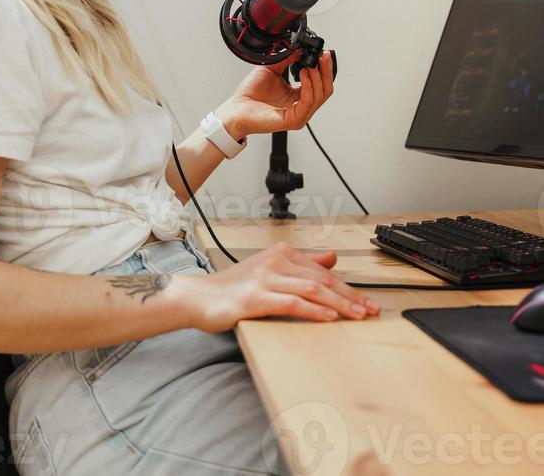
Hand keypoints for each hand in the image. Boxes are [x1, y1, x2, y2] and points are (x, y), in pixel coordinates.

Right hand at [184, 241, 380, 330]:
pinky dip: (312, 310)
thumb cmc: (234, 286)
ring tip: (357, 315)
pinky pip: (290, 302)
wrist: (199, 296)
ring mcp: (264, 278)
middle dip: (350, 296)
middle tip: (371, 311)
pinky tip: (328, 317)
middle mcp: (275, 261)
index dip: (348, 287)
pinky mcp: (255, 298)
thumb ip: (302, 264)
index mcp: (281, 253)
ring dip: (339, 304)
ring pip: (311, 290)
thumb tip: (332, 258)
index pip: (322, 272)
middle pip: (321, 279)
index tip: (367, 302)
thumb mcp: (271, 268)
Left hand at [216, 50, 334, 141]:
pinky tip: (303, 74)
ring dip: (318, 77)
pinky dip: (308, 87)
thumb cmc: (250, 95)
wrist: (236, 109)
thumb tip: (300, 47)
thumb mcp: (271, 69)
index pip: (320, 84)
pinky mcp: (293, 120)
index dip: (324, 69)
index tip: (323, 53)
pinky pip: (308, 103)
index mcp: (298, 97)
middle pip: (325, 90)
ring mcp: (299, 115)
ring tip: (311, 64)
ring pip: (320, 96)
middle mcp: (301, 106)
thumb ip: (286, 59)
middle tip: (323, 56)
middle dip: (326, 71)